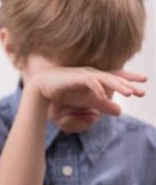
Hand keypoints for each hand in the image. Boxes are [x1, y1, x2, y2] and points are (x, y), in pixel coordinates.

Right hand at [27, 67, 147, 115]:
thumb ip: (103, 105)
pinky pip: (90, 82)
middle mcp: (91, 73)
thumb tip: (120, 111)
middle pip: (114, 77)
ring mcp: (83, 75)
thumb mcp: (86, 102)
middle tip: (142, 92)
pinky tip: (103, 97)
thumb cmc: (63, 93)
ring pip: (105, 78)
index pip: (115, 76)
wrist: (41, 89)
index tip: (144, 81)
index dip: (129, 78)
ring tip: (129, 94)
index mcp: (95, 78)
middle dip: (129, 83)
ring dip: (117, 85)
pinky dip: (97, 88)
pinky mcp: (75, 78)